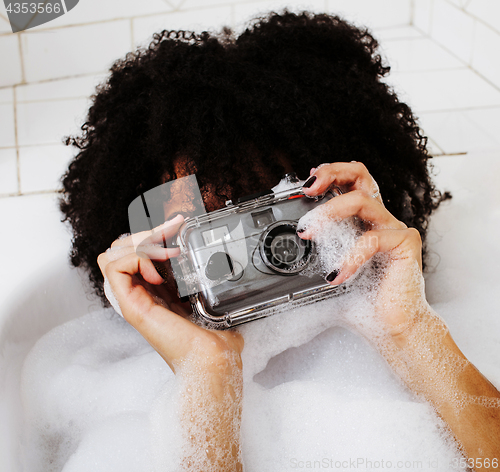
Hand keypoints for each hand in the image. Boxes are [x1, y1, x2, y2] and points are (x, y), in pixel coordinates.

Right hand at [97, 214, 243, 373]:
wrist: (215, 360)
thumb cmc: (215, 338)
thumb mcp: (209, 297)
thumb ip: (206, 280)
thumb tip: (220, 264)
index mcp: (154, 290)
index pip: (133, 250)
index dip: (151, 233)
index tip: (179, 226)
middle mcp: (139, 293)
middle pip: (119, 248)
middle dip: (145, 232)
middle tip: (172, 234)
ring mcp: (134, 300)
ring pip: (111, 254)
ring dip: (141, 244)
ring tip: (168, 253)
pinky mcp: (133, 307)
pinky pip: (114, 268)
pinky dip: (136, 259)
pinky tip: (160, 272)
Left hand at [299, 162, 425, 340]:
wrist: (391, 328)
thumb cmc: (362, 302)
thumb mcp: (329, 272)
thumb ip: (315, 256)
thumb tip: (286, 250)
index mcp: (362, 221)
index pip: (349, 184)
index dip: (328, 175)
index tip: (304, 185)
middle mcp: (379, 220)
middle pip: (361, 175)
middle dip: (332, 172)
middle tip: (308, 188)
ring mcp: (394, 229)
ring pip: (362, 200)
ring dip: (329, 212)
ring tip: (308, 233)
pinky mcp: (405, 244)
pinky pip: (372, 239)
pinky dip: (349, 256)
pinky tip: (336, 275)